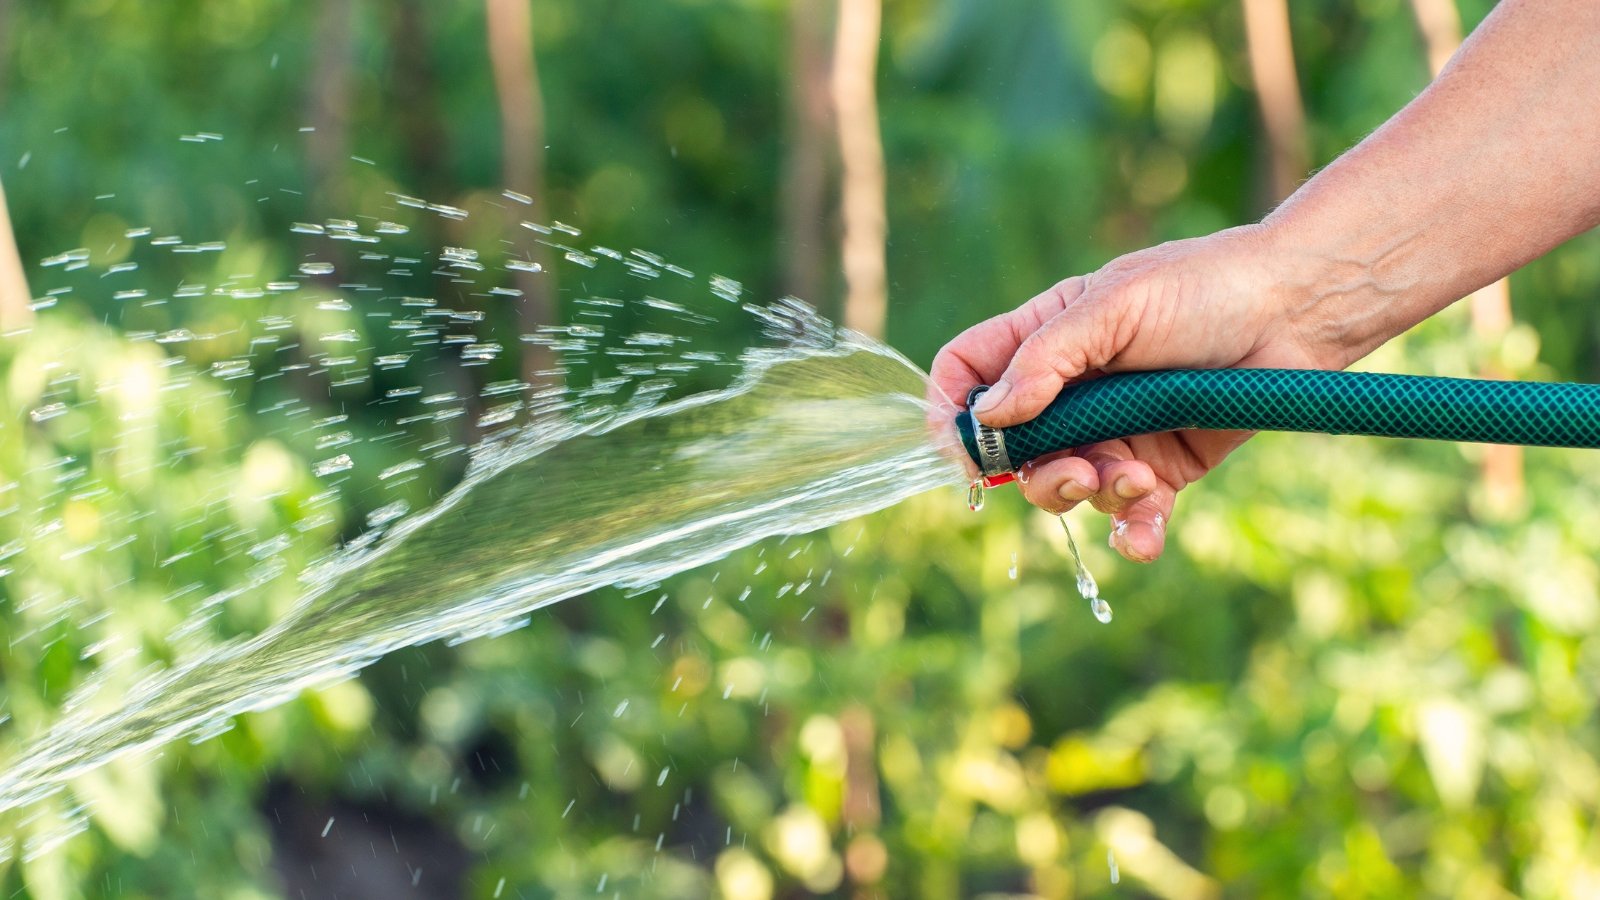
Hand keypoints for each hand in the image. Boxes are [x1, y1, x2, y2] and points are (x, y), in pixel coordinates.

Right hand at [929, 224, 1341, 561]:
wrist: (1297, 311)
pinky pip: (1131, 516)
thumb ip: (1047, 360)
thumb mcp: (1114, 307)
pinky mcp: (1164, 468)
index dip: (953, 412)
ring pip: (1070, 488)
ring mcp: (1116, 433)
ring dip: (1095, 494)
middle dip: (1036, 475)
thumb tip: (992, 416)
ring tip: (1139, 479)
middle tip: (1077, 473)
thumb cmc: (1203, 288)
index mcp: (1047, 338)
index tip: (965, 450)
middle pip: (1015, 453)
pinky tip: (1145, 539)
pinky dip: (1133, 534)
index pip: (969, 374)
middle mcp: (1073, 392)